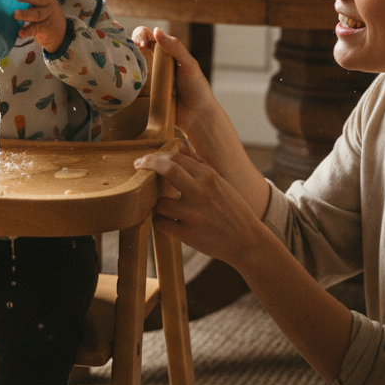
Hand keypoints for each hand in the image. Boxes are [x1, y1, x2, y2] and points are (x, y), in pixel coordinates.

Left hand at [14, 0, 67, 52]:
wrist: (60, 34)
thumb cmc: (45, 16)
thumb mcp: (42, 5)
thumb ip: (32, 0)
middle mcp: (48, 6)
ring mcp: (47, 17)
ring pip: (36, 14)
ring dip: (25, 14)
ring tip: (15, 14)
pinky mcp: (44, 28)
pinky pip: (34, 29)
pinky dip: (26, 31)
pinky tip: (20, 33)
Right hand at [130, 26, 217, 137]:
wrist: (197, 117)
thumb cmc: (196, 88)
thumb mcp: (188, 64)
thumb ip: (175, 47)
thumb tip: (156, 30)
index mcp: (168, 53)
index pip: (150, 37)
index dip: (142, 35)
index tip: (141, 43)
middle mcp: (157, 64)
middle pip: (138, 49)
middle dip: (131, 45)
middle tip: (132, 51)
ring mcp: (150, 79)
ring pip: (133, 66)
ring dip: (126, 63)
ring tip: (124, 65)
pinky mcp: (146, 94)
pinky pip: (134, 85)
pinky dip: (127, 81)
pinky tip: (124, 80)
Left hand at [136, 141, 269, 266]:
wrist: (247, 241)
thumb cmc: (232, 209)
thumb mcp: (220, 183)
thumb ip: (198, 163)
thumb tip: (179, 144)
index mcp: (209, 177)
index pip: (176, 158)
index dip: (157, 157)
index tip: (146, 160)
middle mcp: (201, 193)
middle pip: (167, 169)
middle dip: (147, 164)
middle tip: (138, 165)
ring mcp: (194, 214)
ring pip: (159, 202)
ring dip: (156, 203)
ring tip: (163, 206)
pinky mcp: (188, 235)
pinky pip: (161, 223)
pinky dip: (161, 221)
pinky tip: (167, 220)